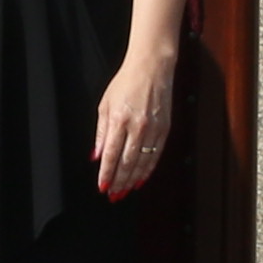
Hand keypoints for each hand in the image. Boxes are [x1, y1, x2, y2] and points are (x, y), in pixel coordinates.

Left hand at [92, 47, 179, 199]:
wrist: (152, 68)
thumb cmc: (125, 83)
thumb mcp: (105, 104)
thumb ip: (101, 132)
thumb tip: (96, 155)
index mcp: (119, 119)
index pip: (111, 154)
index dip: (107, 173)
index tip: (102, 186)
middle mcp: (137, 126)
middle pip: (127, 162)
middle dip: (119, 181)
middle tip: (113, 194)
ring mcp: (153, 129)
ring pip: (143, 162)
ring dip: (133, 179)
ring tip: (125, 191)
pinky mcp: (165, 129)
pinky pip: (156, 155)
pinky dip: (148, 169)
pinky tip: (141, 178)